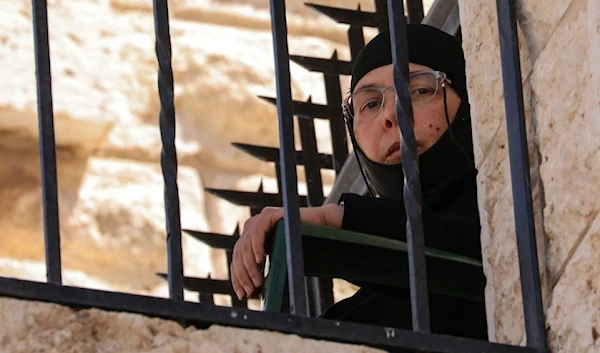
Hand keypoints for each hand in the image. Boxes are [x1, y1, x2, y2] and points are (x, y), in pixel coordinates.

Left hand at [229, 204, 343, 299]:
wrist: (320, 227)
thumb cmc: (301, 246)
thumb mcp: (277, 261)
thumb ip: (262, 271)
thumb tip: (246, 294)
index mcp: (250, 238)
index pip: (237, 259)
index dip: (237, 278)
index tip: (242, 295)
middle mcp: (251, 227)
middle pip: (239, 253)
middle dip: (243, 275)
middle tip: (251, 291)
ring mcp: (259, 219)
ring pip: (246, 245)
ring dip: (250, 266)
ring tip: (258, 282)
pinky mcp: (269, 214)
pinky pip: (258, 231)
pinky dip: (256, 247)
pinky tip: (260, 260)